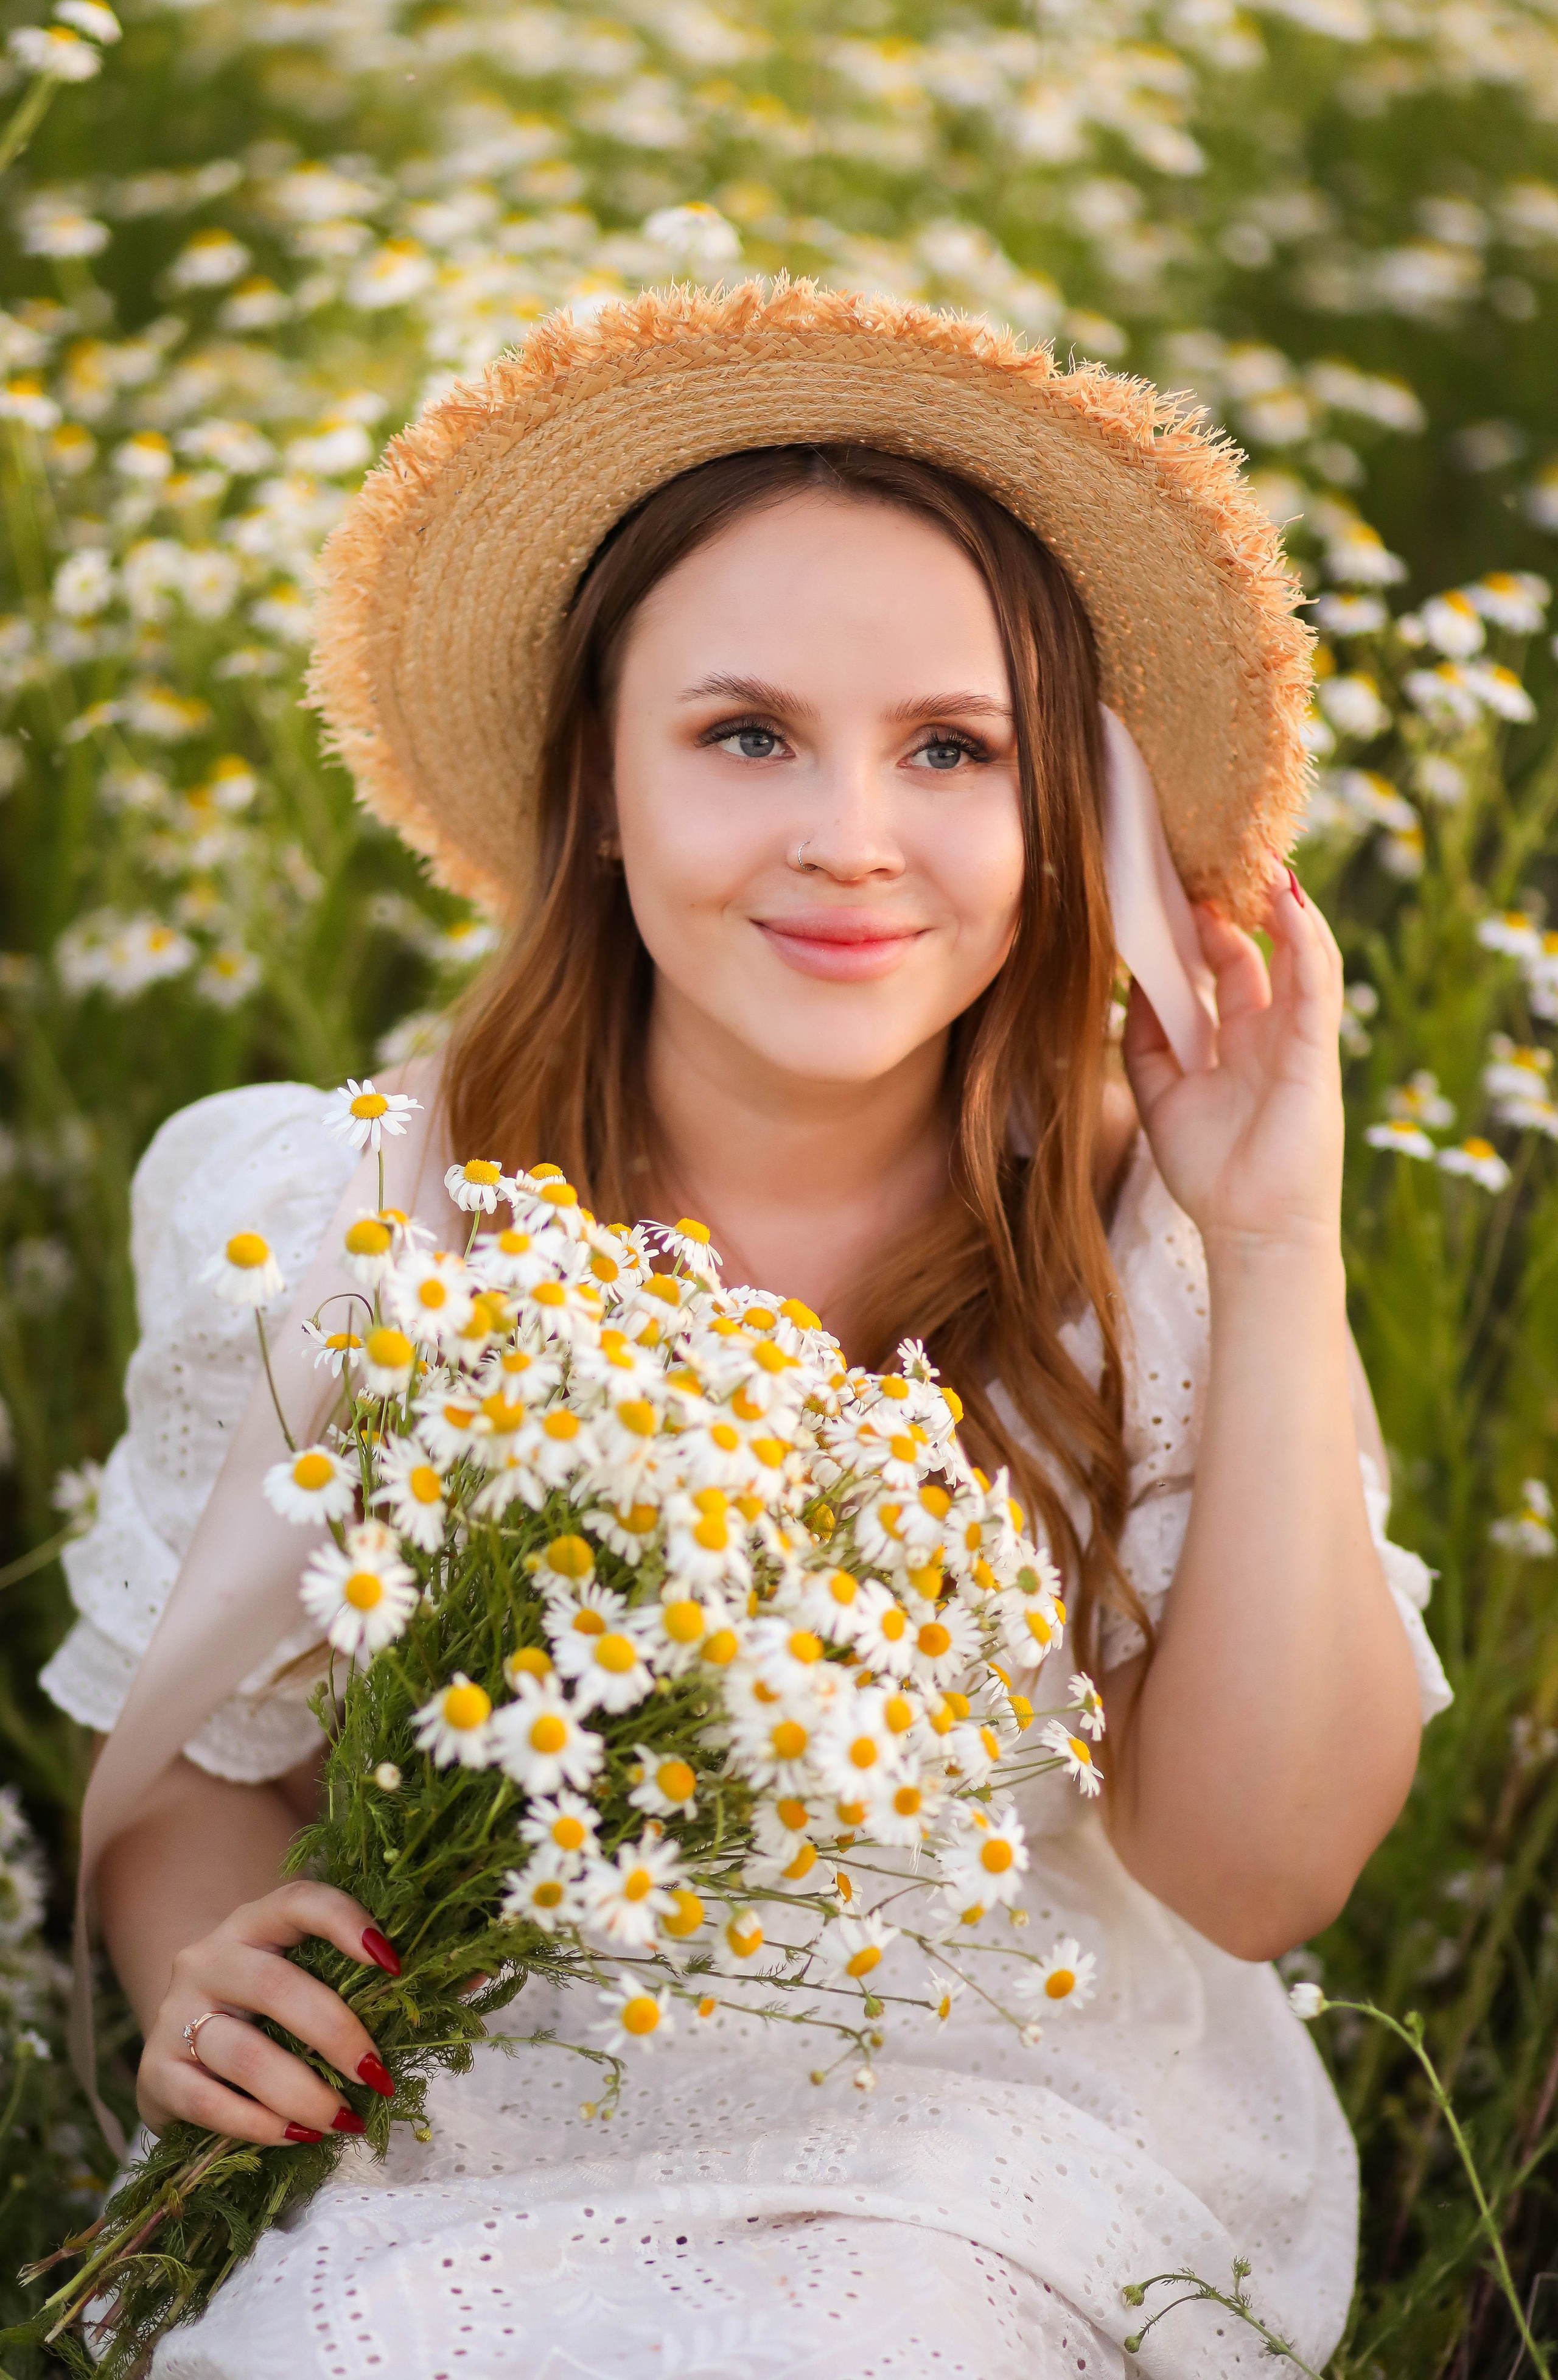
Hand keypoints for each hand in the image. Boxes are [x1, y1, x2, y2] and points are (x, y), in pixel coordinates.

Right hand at [138, 1881, 397, 2143]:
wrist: (182, 2047)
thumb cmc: (268, 2012)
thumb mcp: (306, 1981)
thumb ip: (369, 1981)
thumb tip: (467, 1980)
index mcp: (255, 1923)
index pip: (299, 1902)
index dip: (346, 1922)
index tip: (394, 1963)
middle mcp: (209, 1958)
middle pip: (275, 1987)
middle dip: (336, 2036)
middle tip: (377, 2075)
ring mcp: (175, 2013)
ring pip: (242, 2052)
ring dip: (303, 2093)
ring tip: (345, 2120)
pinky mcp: (154, 2070)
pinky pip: (207, 2100)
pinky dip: (258, 2125)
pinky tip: (296, 2138)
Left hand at [1121, 868, 1345, 1254]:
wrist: (1251, 1231)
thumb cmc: (1212, 1174)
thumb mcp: (1159, 1095)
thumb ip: (1144, 1040)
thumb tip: (1130, 982)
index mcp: (1237, 1041)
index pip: (1226, 966)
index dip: (1203, 925)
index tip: (1172, 886)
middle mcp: (1271, 1032)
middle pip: (1256, 950)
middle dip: (1232, 904)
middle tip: (1200, 857)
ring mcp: (1298, 1036)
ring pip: (1296, 952)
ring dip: (1277, 905)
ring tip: (1253, 857)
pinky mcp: (1317, 1047)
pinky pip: (1315, 979)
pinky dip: (1304, 935)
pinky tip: (1286, 897)